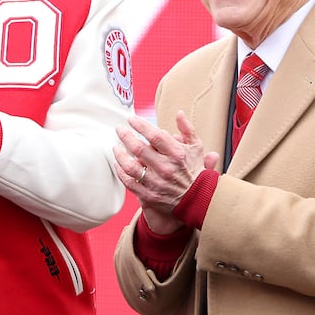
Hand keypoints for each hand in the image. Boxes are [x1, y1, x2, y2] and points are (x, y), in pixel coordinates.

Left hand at [113, 112, 214, 233]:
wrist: (198, 201)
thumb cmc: (195, 171)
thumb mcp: (196, 149)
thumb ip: (187, 130)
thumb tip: (179, 113)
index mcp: (177, 155)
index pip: (155, 136)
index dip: (141, 125)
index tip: (131, 119)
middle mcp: (166, 169)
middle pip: (139, 149)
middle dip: (125, 135)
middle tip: (119, 129)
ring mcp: (156, 183)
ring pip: (130, 166)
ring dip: (120, 154)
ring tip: (116, 146)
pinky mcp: (149, 195)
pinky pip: (129, 182)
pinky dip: (120, 171)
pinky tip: (118, 163)